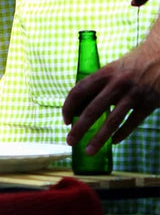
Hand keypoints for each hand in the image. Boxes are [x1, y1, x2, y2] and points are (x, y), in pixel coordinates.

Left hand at [62, 37, 159, 151]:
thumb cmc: (132, 65)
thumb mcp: (112, 69)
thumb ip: (98, 86)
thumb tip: (80, 107)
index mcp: (104, 73)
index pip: (79, 91)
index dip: (68, 107)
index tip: (65, 120)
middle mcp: (117, 83)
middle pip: (92, 110)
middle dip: (79, 128)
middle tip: (70, 141)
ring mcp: (133, 94)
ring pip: (112, 120)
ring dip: (99, 138)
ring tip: (89, 150)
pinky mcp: (149, 103)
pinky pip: (132, 122)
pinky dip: (121, 134)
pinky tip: (113, 142)